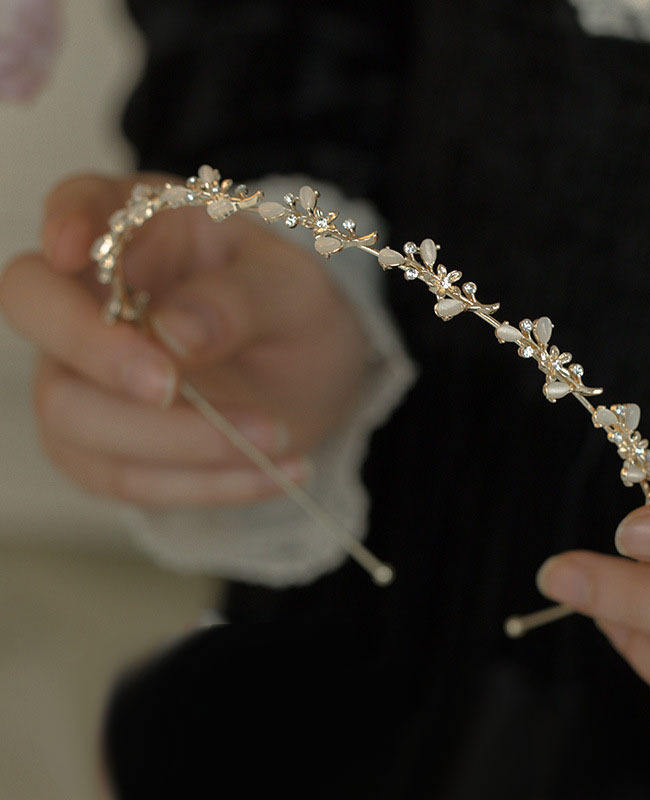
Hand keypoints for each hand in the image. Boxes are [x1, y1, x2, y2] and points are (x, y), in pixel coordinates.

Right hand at [0, 173, 367, 506]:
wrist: (314, 377)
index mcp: (146, 228)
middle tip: (168, 387)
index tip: (73, 249)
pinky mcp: (104, 445)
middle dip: (96, 352)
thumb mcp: (294, 293)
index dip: (65, 221)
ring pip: (72, 413)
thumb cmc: (295, 313)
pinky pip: (126, 478)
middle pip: (35, 308)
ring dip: (175, 441)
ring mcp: (86, 373)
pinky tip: (274, 472)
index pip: (80, 204)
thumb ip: (239, 299)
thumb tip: (172, 333)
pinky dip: (203, 485)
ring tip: (276, 437)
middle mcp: (97, 296)